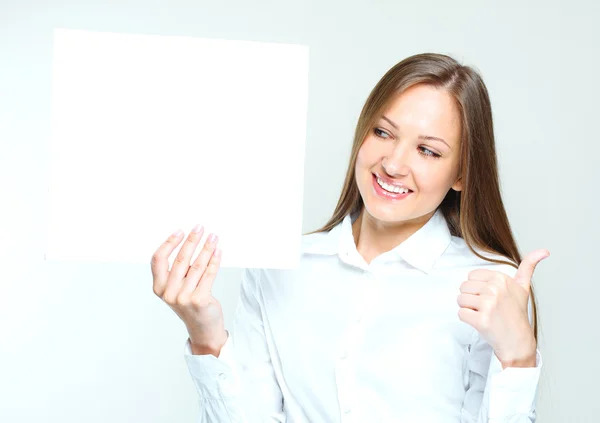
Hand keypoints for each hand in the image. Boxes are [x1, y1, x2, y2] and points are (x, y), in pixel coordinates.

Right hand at [151, 224, 226, 355]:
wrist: (202, 329)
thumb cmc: (190, 304)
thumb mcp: (177, 288)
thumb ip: (179, 271)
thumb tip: (191, 242)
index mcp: (159, 287)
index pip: (158, 260)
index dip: (168, 243)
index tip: (179, 232)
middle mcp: (169, 293)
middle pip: (181, 259)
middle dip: (192, 240)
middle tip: (199, 228)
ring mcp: (184, 297)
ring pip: (197, 266)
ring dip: (206, 248)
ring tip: (213, 237)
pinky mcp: (199, 300)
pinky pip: (209, 274)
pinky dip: (214, 261)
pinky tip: (218, 251)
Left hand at [457, 249, 549, 366]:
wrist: (518, 341)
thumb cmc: (517, 314)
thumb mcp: (523, 287)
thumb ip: (528, 267)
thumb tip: (544, 250)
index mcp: (501, 279)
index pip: (471, 276)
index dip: (477, 288)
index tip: (491, 297)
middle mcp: (495, 290)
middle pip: (463, 287)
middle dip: (472, 298)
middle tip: (487, 308)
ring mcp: (488, 305)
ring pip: (460, 300)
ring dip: (468, 309)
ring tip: (484, 315)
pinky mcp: (481, 320)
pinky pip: (460, 313)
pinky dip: (467, 319)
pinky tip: (481, 322)